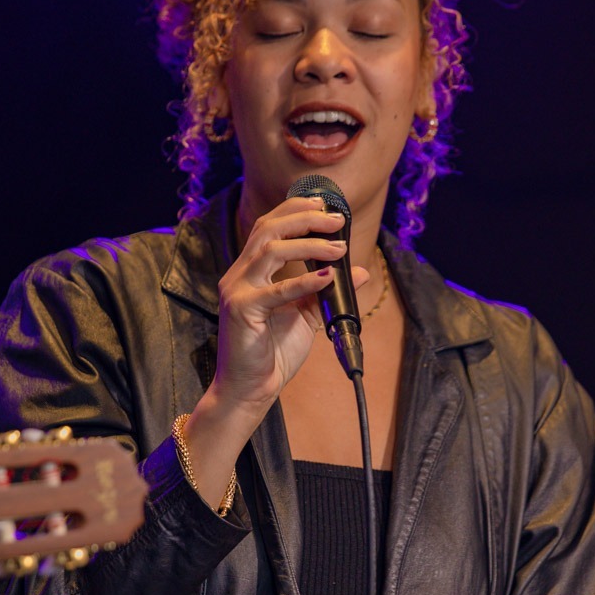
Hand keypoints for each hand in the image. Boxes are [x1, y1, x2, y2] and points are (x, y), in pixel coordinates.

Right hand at [212, 197, 368, 418]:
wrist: (251, 389)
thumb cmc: (273, 352)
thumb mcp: (307, 315)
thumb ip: (327, 291)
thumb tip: (358, 271)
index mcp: (250, 271)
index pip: (269, 226)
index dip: (295, 209)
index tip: (326, 205)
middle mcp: (239, 275)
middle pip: (268, 228)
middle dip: (305, 218)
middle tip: (337, 221)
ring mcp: (236, 290)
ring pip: (270, 250)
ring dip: (309, 244)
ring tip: (338, 248)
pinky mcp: (240, 310)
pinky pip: (276, 290)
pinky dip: (304, 280)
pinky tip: (327, 276)